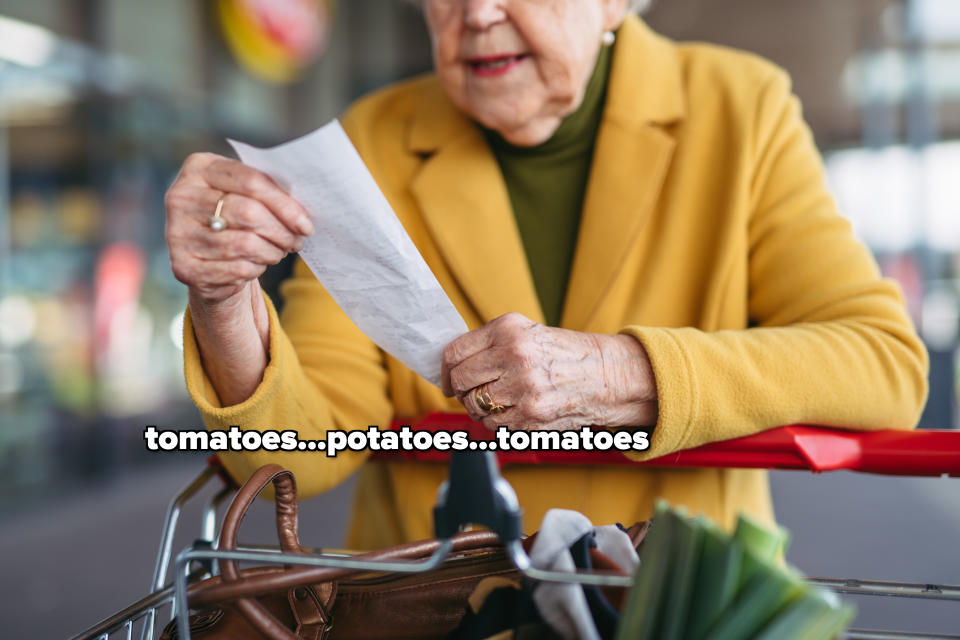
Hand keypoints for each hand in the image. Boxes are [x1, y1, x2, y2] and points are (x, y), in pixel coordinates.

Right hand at [165, 152, 314, 404]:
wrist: (205, 254)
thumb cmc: (235, 217)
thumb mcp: (244, 193)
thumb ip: (266, 190)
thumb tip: (304, 208)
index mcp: (199, 168)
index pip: (251, 181)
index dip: (285, 204)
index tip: (306, 224)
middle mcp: (180, 197)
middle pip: (249, 213)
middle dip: (281, 231)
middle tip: (296, 241)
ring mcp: (177, 232)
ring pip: (246, 244)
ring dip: (272, 252)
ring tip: (280, 251)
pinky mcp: (183, 266)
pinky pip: (236, 268)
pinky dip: (256, 268)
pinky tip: (258, 264)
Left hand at [441, 313, 657, 430]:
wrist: (605, 374)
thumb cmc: (561, 354)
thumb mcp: (525, 332)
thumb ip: (488, 344)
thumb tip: (449, 367)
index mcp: (508, 330)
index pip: (454, 353)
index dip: (445, 371)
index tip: (448, 379)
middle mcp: (513, 355)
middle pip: (460, 382)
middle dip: (461, 391)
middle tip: (470, 393)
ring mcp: (522, 387)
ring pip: (475, 406)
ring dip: (480, 409)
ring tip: (499, 401)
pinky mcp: (531, 416)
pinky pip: (494, 425)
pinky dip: (499, 423)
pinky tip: (516, 411)